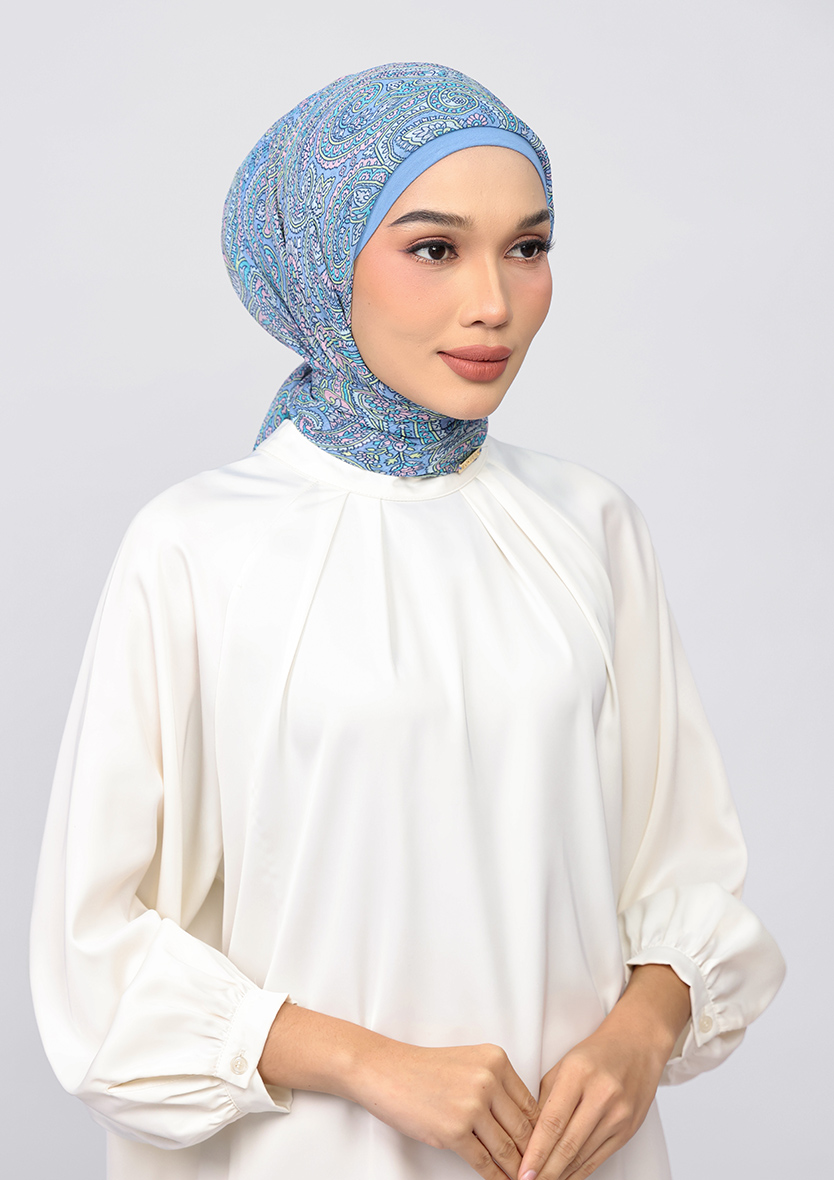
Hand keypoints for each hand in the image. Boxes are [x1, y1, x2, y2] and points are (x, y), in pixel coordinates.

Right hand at [351, 1040, 539, 1179]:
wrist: (386, 1071)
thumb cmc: (425, 1070)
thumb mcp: (469, 1064)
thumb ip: (497, 1087)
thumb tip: (523, 1124)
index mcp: (496, 1061)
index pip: (530, 1103)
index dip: (540, 1132)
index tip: (546, 1149)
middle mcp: (488, 1080)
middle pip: (523, 1128)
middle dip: (533, 1155)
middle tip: (542, 1172)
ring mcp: (471, 1106)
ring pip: (506, 1148)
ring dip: (517, 1170)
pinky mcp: (454, 1131)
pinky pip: (484, 1162)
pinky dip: (496, 1178)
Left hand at [517, 965, 689, 1179]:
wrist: (637, 1047)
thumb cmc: (596, 1054)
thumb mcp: (564, 1065)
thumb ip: (546, 1098)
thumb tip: (528, 1136)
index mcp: (579, 1074)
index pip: (553, 1121)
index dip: (536, 1151)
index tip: (523, 1171)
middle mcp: (601, 1095)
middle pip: (568, 1144)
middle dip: (545, 1170)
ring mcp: (618, 1115)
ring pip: (583, 1155)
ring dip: (560, 1175)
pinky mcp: (628, 1130)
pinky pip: (599, 1158)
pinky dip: (579, 1172)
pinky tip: (565, 1178)